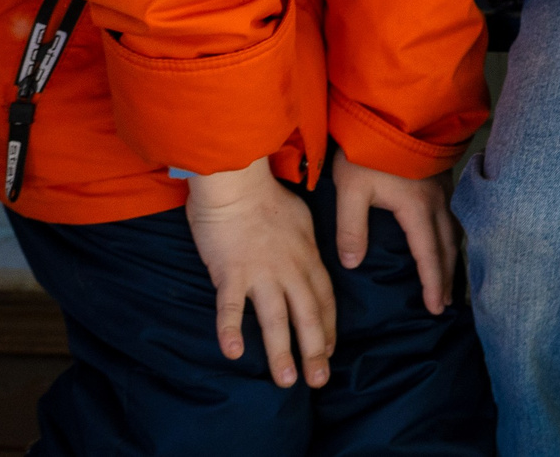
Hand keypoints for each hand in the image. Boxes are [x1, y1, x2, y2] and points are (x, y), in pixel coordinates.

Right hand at [185, 158, 335, 388]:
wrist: (236, 178)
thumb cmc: (265, 194)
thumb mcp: (300, 218)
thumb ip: (304, 245)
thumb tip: (308, 261)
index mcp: (306, 255)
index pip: (324, 298)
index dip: (328, 328)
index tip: (329, 352)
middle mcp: (288, 268)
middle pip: (307, 316)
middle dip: (315, 351)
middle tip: (318, 381)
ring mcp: (259, 272)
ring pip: (275, 319)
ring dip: (281, 352)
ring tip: (286, 381)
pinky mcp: (229, 273)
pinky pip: (230, 307)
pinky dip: (231, 331)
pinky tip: (234, 354)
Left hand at [331, 147, 456, 314]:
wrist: (392, 109)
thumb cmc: (369, 149)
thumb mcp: (351, 190)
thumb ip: (351, 229)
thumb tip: (353, 265)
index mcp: (417, 210)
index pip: (428, 256)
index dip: (433, 284)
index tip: (435, 308)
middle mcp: (436, 202)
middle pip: (447, 247)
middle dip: (447, 277)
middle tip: (445, 302)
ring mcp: (443, 187)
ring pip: (453, 230)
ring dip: (451, 257)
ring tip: (448, 276)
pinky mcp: (440, 177)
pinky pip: (452, 214)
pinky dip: (450, 235)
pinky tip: (444, 237)